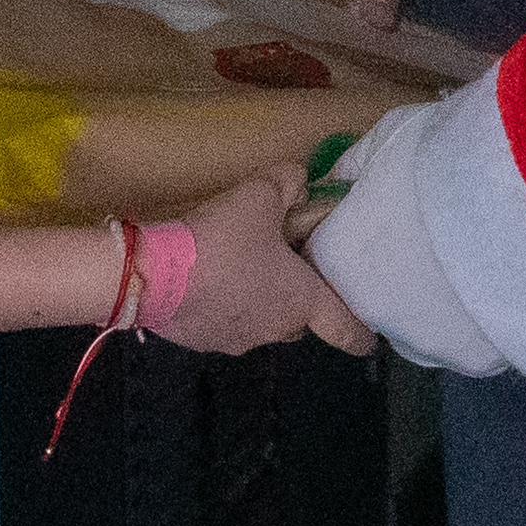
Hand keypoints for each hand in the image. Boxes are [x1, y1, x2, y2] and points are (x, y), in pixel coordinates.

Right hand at [159, 173, 375, 357]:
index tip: (370, 341)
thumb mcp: (262, 194)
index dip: (360, 334)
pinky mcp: (202, 342)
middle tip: (287, 269)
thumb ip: (289, 184)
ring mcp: (236, 340)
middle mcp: (275, 328)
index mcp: (300, 301)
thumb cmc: (222, 239)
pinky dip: (222, 306)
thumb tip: (299, 185)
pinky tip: (205, 280)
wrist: (155, 276)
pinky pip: (223, 324)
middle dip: (298, 301)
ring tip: (238, 268)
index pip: (343, 328)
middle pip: (299, 322)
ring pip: (260, 323)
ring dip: (257, 302)